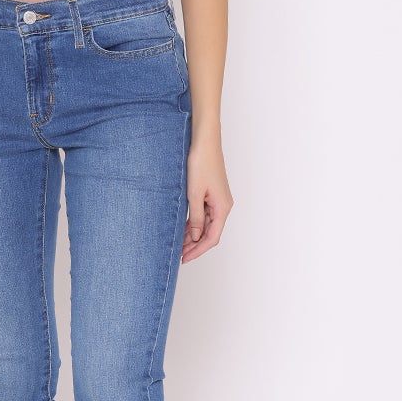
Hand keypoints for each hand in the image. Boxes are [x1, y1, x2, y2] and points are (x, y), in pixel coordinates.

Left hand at [182, 136, 231, 261]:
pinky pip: (203, 214)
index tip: (185, 258)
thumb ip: (196, 217)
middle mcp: (223, 206)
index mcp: (223, 208)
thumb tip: (196, 236)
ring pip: (206, 225)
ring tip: (178, 245)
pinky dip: (193, 223)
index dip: (198, 250)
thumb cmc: (201, 163)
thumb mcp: (194, 194)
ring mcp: (217, 200)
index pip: (212, 238)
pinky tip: (183, 229)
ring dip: (193, 235)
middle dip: (194, 245)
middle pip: (210, 233)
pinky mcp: (211, 194)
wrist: (204, 142)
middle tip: (179, 255)